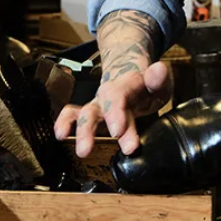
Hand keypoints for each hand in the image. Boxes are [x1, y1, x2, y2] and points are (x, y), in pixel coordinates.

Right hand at [53, 61, 171, 157]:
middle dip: (96, 127)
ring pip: (86, 114)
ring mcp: (99, 104)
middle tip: (94, 146)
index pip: (118, 96)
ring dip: (83, 131)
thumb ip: (159, 79)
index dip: (115, 113)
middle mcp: (109, 94)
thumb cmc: (146, 85)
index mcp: (127, 85)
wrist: (131, 75)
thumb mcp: (159, 81)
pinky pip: (73, 114)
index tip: (117, 132)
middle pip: (100, 106)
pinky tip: (61, 135)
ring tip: (83, 151)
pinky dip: (64, 123)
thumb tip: (159, 69)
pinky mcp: (92, 113)